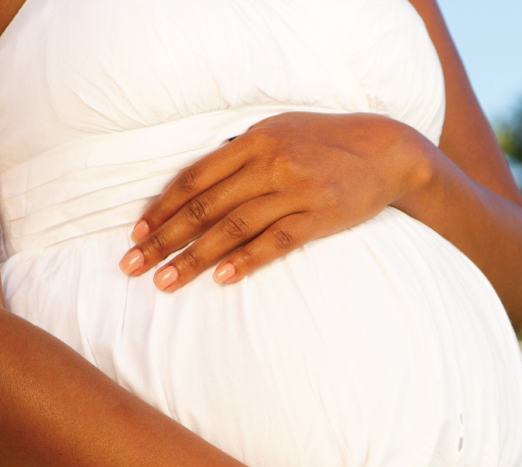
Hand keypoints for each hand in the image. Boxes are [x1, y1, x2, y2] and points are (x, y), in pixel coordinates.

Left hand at [117, 112, 431, 289]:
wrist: (388, 151)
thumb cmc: (328, 142)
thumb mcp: (281, 131)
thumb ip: (242, 151)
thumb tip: (200, 179)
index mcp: (254, 140)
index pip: (195, 177)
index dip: (162, 207)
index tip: (136, 233)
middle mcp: (271, 163)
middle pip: (205, 206)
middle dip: (164, 238)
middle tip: (133, 266)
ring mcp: (296, 190)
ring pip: (232, 228)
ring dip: (194, 258)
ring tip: (165, 282)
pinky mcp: (319, 216)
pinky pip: (275, 242)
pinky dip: (246, 261)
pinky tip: (221, 279)